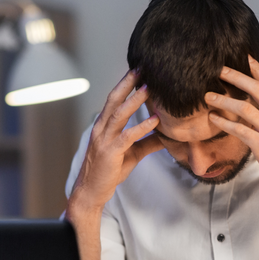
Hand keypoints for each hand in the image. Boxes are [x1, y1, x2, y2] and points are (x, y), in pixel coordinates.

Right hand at [69, 71, 163, 213]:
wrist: (91, 192)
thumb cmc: (109, 171)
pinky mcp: (110, 153)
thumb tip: (167, 135)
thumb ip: (148, 142)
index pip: (114, 99)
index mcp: (104, 126)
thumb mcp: (132, 154)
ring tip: (149, 87)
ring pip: (119, 114)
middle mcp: (101, 129)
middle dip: (127, 83)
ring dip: (135, 100)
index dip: (125, 84)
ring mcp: (104, 140)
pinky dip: (141, 127)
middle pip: (114, 100)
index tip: (139, 70)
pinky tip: (155, 120)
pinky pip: (127, 137)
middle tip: (142, 67)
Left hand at [205, 57, 258, 202]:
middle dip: (237, 77)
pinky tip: (213, 119)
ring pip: (245, 108)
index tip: (244, 58)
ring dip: (224, 100)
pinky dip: (224, 123)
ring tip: (208, 97)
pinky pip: (239, 129)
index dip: (257, 70)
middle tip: (220, 70)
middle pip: (257, 89)